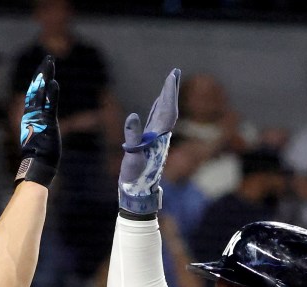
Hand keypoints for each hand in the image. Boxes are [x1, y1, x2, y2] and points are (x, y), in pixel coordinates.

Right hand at [15, 55, 59, 187]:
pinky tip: (54, 82)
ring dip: (46, 76)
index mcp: (30, 117)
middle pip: (36, 88)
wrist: (36, 165)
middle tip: (47, 59)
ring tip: (50, 63)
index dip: (37, 82)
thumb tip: (40, 128)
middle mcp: (32, 114)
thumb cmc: (39, 156)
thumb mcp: (39, 137)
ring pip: (41, 92)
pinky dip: (52, 94)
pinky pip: (49, 105)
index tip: (40, 71)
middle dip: (42, 73)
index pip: (33, 95)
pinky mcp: (46, 123)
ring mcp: (39, 117)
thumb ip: (39, 128)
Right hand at [119, 68, 179, 214]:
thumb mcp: (132, 156)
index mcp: (158, 137)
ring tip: (168, 85)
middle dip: (171, 91)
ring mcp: (156, 141)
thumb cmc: (135, 177)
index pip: (167, 110)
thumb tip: (132, 117)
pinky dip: (158, 110)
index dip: (170, 93)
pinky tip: (157, 106)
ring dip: (166, 99)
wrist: (139, 193)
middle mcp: (161, 137)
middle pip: (169, 109)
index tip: (173, 76)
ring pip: (164, 115)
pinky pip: (156, 122)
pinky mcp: (151, 145)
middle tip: (175, 73)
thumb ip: (133, 137)